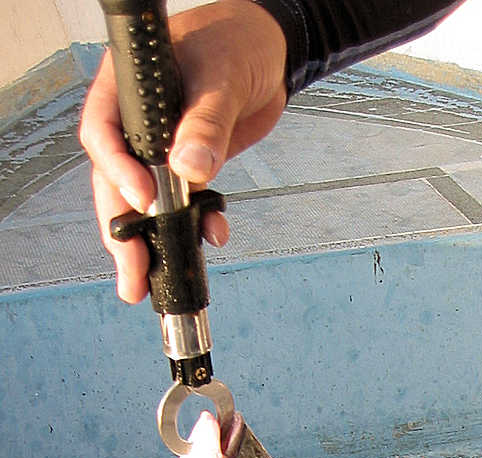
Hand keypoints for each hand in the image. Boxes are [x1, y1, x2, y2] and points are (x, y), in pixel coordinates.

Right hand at [79, 0, 288, 302]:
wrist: (270, 52)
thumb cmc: (235, 43)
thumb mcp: (221, 77)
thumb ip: (205, 122)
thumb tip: (189, 167)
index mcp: (127, 89)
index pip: (104, 133)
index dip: (118, 172)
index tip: (142, 202)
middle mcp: (137, 123)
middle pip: (117, 182)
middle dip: (124, 232)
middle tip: (132, 273)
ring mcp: (160, 148)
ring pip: (146, 203)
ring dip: (152, 243)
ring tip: (150, 283)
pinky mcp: (188, 167)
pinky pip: (183, 205)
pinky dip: (195, 227)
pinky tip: (211, 238)